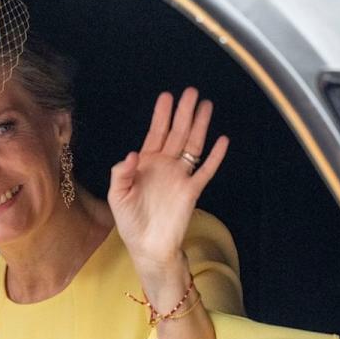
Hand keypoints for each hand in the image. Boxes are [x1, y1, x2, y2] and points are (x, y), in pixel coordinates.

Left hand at [107, 87, 228, 274]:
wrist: (148, 246)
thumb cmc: (130, 222)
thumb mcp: (117, 196)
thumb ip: (121, 173)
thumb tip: (131, 154)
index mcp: (145, 164)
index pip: (155, 134)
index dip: (161, 115)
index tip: (167, 96)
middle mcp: (165, 166)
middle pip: (176, 133)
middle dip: (183, 113)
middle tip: (191, 92)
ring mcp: (180, 177)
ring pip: (192, 145)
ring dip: (199, 126)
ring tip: (206, 106)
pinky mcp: (192, 191)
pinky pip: (206, 170)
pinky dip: (214, 156)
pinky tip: (222, 140)